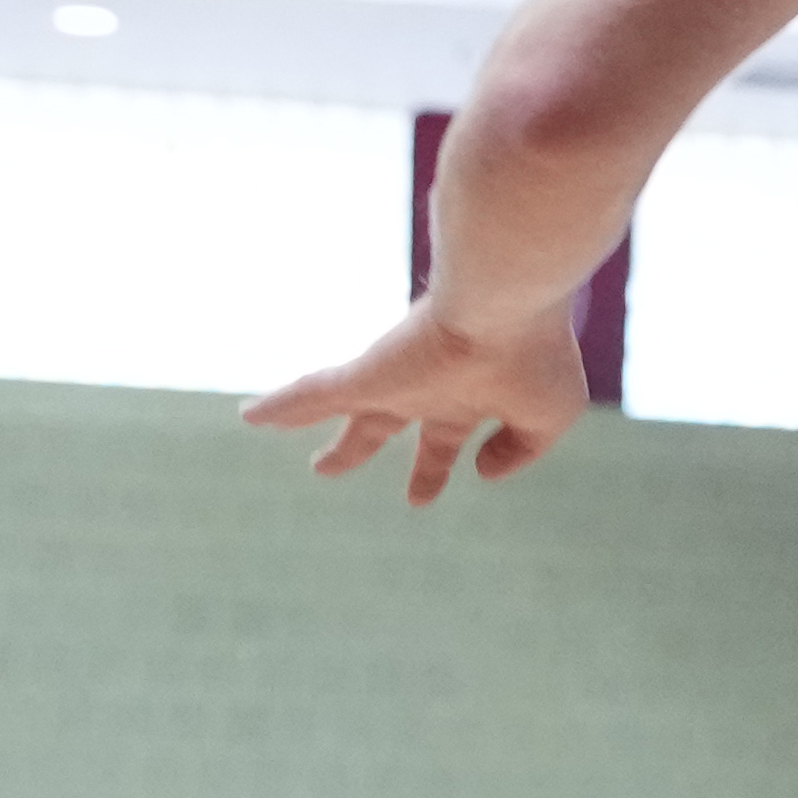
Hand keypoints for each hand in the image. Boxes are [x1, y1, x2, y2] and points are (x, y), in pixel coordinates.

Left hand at [242, 294, 596, 506]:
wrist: (508, 299)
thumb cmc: (535, 354)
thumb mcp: (548, 415)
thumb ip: (518, 449)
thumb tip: (483, 471)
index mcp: (468, 401)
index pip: (443, 440)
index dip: (433, 471)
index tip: (418, 498)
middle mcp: (424, 388)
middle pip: (378, 424)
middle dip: (355, 448)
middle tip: (322, 469)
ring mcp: (392, 378)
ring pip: (332, 402)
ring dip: (298, 416)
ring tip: (254, 419)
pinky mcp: (368, 372)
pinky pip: (312, 393)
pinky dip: (280, 406)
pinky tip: (249, 416)